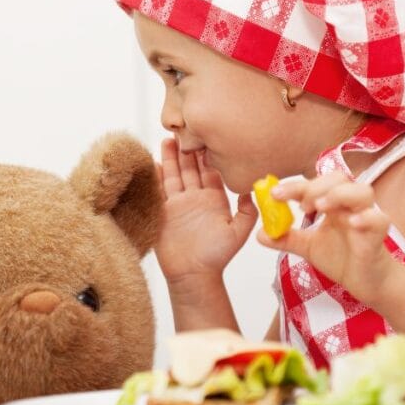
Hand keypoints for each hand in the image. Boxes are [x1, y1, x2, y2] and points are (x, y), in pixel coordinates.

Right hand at [154, 138, 257, 285]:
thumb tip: (251, 190)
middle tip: (184, 130)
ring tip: (168, 140)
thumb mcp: (239, 233)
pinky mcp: (163, 212)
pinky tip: (153, 163)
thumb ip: (248, 212)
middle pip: (189, 168)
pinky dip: (156, 177)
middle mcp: (195, 197)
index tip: (205, 137)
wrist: (194, 274)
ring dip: (170, 158)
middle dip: (186, 150)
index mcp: (213, 199)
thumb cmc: (217, 256)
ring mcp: (178, 204)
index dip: (206, 154)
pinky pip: (158, 191)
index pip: (209, 170)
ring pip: (173, 175)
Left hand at [256, 172, 398, 303]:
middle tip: (300, 205)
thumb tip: (260, 233)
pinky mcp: (379, 235)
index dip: (294, 186)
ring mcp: (367, 217)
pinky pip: (379, 219)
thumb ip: (287, 238)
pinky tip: (352, 223)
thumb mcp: (309, 247)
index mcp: (333, 204)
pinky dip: (367, 218)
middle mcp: (350, 205)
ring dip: (340, 195)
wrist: (367, 283)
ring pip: (362, 192)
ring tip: (320, 207)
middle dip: (316, 187)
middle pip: (339, 179)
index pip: (314, 184)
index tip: (274, 194)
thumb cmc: (343, 258)